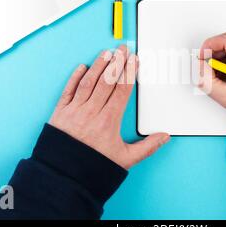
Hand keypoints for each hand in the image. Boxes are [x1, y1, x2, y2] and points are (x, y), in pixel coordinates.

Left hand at [49, 45, 169, 169]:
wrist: (65, 177)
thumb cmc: (94, 167)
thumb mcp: (125, 160)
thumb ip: (147, 147)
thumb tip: (165, 136)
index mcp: (109, 121)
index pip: (122, 90)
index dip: (129, 72)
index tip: (134, 60)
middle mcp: (91, 112)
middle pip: (106, 81)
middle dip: (116, 63)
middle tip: (122, 49)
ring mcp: (75, 111)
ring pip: (88, 82)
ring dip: (98, 66)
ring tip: (106, 53)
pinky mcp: (60, 113)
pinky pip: (68, 91)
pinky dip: (74, 78)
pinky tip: (81, 67)